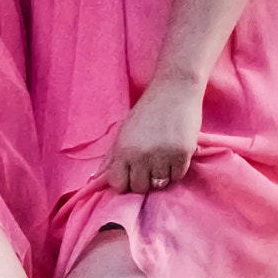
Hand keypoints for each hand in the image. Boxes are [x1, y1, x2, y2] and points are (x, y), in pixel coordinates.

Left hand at [105, 78, 203, 193]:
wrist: (175, 89)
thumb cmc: (147, 112)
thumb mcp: (123, 132)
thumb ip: (110, 158)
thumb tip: (94, 181)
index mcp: (123, 151)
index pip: (118, 185)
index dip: (124, 182)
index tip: (131, 174)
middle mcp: (141, 156)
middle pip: (139, 188)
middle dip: (143, 180)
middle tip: (149, 165)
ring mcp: (162, 156)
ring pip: (159, 184)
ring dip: (161, 176)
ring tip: (162, 159)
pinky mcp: (182, 154)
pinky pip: (178, 176)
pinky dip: (176, 170)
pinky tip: (174, 155)